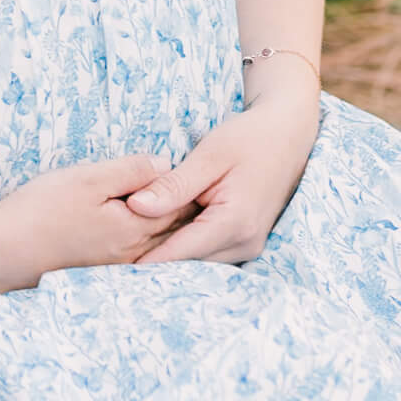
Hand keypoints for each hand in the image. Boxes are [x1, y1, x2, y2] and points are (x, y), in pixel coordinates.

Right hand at [0, 152, 197, 292]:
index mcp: (133, 229)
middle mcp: (130, 255)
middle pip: (173, 232)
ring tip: (191, 217)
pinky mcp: (95, 273)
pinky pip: (137, 259)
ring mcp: (113, 268)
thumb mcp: (88, 178)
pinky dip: (151, 247)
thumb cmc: (40, 209)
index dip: (196, 191)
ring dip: (174, 233)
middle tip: (213, 194)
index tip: (213, 176)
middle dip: (192, 214)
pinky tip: (149, 241)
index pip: (180, 208)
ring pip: (157, 249)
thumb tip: (167, 166)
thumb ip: (131, 171)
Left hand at [121, 79, 321, 266]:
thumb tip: (135, 207)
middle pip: (189, 263)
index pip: (180, 252)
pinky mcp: (246, 242)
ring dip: (169, 255)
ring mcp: (249, 246)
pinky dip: (185, 248)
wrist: (288, 135)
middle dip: (153, 260)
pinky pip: (210, 254)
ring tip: (129, 249)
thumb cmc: (248, 139)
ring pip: (199, 262)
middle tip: (112, 258)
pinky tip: (159, 238)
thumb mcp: (208, 156)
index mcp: (235, 222)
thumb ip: (173, 186)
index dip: (144, 260)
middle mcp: (246, 243)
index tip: (112, 265)